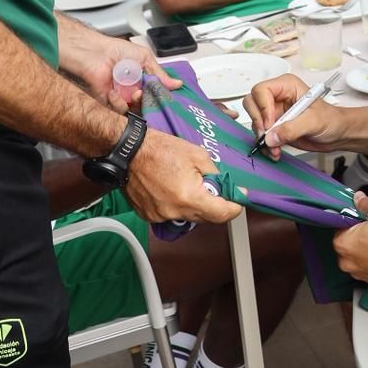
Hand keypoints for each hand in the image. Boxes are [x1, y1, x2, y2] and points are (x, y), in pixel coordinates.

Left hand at [59, 27, 181, 111]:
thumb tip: (176, 84)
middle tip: (152, 95)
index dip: (162, 96)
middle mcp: (133, 89)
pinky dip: (119, 102)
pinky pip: (119, 110)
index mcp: (142, 79)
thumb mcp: (145, 58)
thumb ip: (160, 74)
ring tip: (136, 92)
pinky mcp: (110, 103)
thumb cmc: (116, 50)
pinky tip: (114, 91)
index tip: (169, 97)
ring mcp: (122, 97)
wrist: (96, 53)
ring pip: (136, 109)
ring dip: (137, 102)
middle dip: (152, 102)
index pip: (156, 93)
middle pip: (148, 104)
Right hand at [123, 130, 242, 224]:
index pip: (221, 214)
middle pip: (205, 218)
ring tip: (186, 184)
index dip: (234, 209)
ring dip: (193, 205)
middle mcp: (174, 211)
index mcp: (190, 197)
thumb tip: (228, 186)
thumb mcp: (198, 155)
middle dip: (213, 205)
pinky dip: (176, 205)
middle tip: (213, 187)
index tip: (238, 202)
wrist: (129, 151)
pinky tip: (171, 188)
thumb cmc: (160, 149)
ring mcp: (160, 215)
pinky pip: (171, 215)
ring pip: (188, 217)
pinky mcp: (149, 215)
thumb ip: (216, 175)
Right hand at [243, 73, 346, 158]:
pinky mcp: (275, 127)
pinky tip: (276, 151)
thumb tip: (271, 136)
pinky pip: (261, 135)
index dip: (263, 107)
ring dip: (262, 138)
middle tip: (267, 135)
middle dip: (258, 122)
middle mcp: (277, 97)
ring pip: (255, 122)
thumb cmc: (331, 119)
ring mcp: (275, 112)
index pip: (262, 90)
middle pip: (252, 103)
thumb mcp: (313, 121)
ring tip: (276, 148)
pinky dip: (266, 146)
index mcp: (287, 86)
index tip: (270, 123)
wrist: (337, 134)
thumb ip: (292, 128)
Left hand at [332, 192, 367, 289]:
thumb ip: (366, 204)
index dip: (353, 218)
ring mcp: (358, 274)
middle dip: (359, 234)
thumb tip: (358, 198)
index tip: (363, 216)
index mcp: (343, 244)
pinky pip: (367, 265)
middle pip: (348, 241)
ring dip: (366, 247)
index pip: (339, 226)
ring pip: (358, 254)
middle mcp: (346, 262)